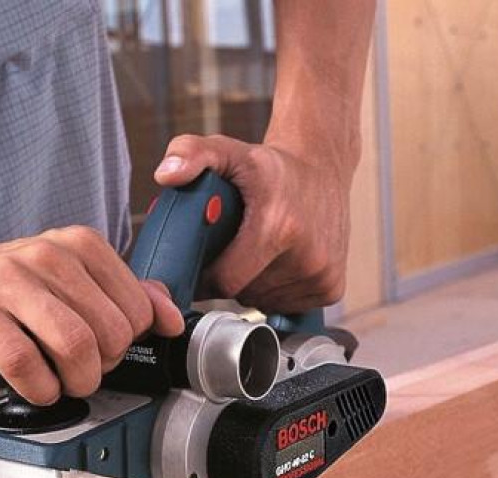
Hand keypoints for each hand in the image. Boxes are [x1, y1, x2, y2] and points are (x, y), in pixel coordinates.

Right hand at [0, 226, 183, 404]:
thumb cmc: (3, 296)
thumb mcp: (68, 286)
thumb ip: (124, 296)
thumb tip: (172, 316)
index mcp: (75, 244)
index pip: (134, 307)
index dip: (127, 343)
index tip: (104, 351)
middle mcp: (42, 254)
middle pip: (107, 331)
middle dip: (101, 367)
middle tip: (80, 372)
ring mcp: (2, 279)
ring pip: (72, 344)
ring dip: (74, 382)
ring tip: (61, 385)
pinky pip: (24, 361)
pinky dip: (38, 388)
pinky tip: (34, 388)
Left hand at [153, 134, 352, 313]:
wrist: (323, 166)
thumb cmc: (271, 167)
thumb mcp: (227, 151)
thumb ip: (190, 154)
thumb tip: (166, 174)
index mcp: (278, 228)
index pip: (225, 281)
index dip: (206, 276)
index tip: (203, 260)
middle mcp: (307, 256)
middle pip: (243, 293)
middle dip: (231, 276)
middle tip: (235, 246)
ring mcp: (322, 276)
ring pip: (264, 302)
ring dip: (254, 285)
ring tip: (259, 251)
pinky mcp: (331, 288)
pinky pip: (287, 306)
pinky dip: (277, 291)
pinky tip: (280, 262)